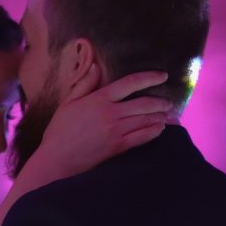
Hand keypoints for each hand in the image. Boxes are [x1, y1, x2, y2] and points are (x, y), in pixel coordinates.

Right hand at [20, 66, 171, 186]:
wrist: (56, 159)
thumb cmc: (59, 130)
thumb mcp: (67, 103)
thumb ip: (84, 84)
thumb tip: (96, 66)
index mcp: (98, 99)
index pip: (129, 83)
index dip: (149, 78)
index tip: (163, 76)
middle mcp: (110, 113)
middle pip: (144, 103)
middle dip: (160, 102)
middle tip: (168, 102)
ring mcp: (115, 131)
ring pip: (146, 120)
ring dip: (160, 116)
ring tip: (167, 115)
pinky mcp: (117, 147)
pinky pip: (142, 137)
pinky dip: (154, 131)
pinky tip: (160, 129)